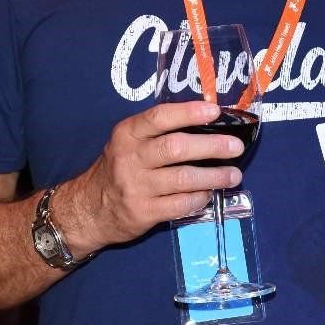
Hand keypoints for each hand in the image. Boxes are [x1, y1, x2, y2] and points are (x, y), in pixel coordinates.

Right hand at [60, 101, 242, 254]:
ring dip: (214, 176)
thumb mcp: (130, 142)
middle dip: (211, 146)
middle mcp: (130, 158)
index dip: (189, 113)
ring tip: (233, 175)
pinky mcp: (143, 213)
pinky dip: (199, 199)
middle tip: (236, 147)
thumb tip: (209, 121)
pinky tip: (209, 194)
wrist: (88, 209)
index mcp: (128, 134)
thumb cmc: (120, 168)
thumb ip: (160, 132)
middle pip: (176, 148)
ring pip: (183, 179)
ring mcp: (136, 187)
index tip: (215, 111)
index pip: (160, 117)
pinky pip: (180, 205)